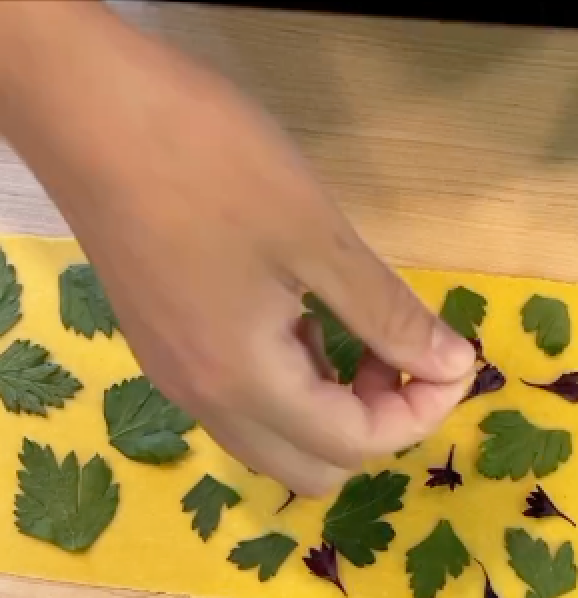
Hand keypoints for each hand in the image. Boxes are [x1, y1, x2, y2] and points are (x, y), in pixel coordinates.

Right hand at [0, 3, 474, 494]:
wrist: (85, 109)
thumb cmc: (206, 160)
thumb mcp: (315, 236)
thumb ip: (388, 315)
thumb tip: (453, 366)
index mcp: (246, 382)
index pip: (356, 443)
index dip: (422, 412)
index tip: (455, 358)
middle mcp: (209, 402)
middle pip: (315, 470)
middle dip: (376, 428)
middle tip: (400, 357)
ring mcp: (180, 382)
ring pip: (276, 445)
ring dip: (332, 413)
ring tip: (355, 336)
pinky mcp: (167, 353)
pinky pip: (243, 407)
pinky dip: (291, 389)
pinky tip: (301, 321)